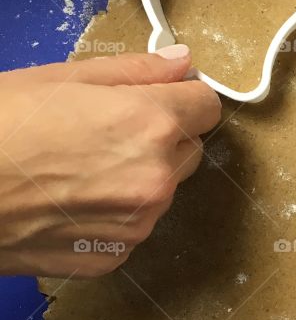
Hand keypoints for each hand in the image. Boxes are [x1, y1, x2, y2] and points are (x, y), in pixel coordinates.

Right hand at [0, 46, 220, 276]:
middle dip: (160, 137)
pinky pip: (132, 226)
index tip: (161, 98)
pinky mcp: (113, 256)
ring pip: (162, 190)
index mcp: (151, 124)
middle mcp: (156, 178)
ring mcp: (137, 224)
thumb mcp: (63, 78)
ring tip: (76, 167)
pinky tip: (67, 200)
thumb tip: (182, 63)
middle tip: (103, 131)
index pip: (207, 105)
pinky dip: (111, 214)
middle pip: (188, 149)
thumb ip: (136, 72)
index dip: (183, 98)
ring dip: (136, 177)